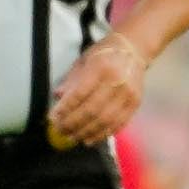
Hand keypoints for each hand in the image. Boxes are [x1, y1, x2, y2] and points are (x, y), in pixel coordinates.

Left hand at [45, 34, 148, 149]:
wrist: (133, 49)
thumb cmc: (103, 55)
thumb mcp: (83, 61)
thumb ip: (71, 80)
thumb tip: (57, 97)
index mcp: (101, 68)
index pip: (79, 94)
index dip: (65, 109)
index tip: (53, 118)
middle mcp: (117, 81)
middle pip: (91, 110)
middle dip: (73, 124)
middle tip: (60, 131)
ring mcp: (128, 94)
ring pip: (105, 121)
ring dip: (86, 132)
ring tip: (72, 137)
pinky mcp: (135, 103)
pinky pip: (118, 124)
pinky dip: (102, 134)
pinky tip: (90, 139)